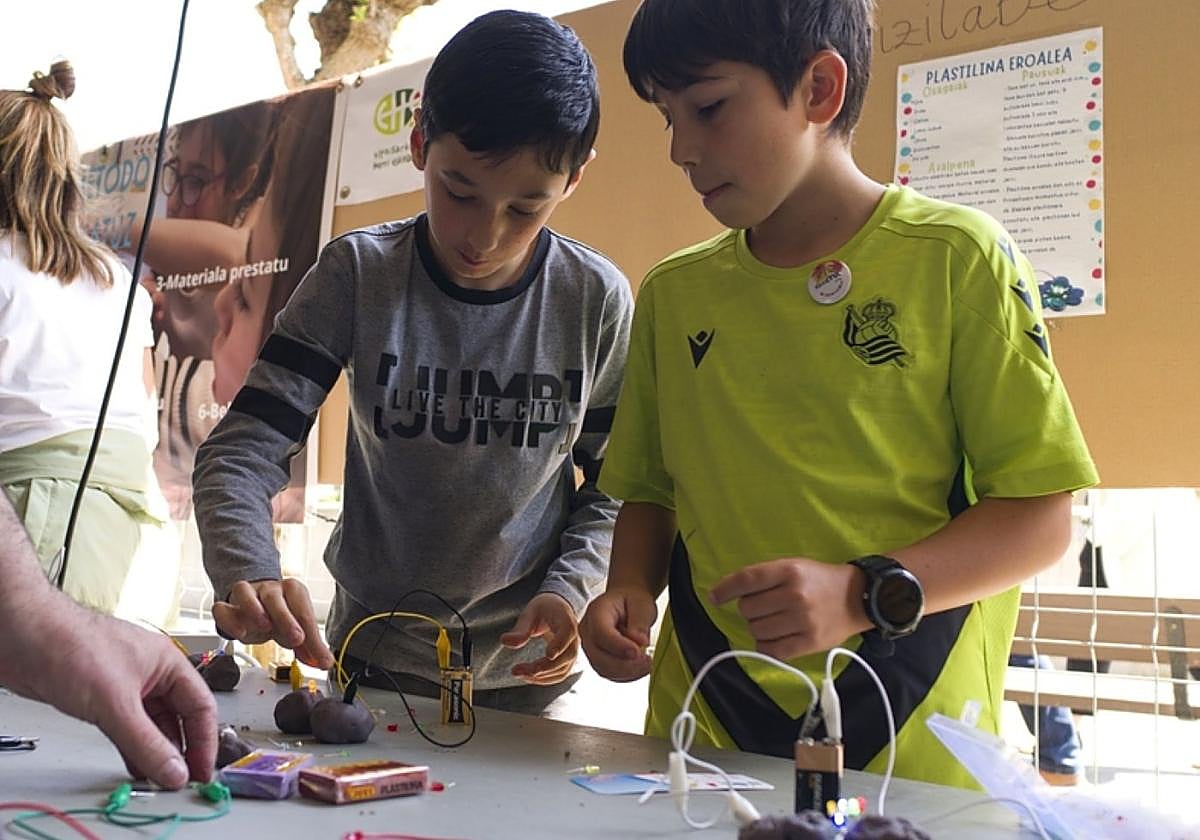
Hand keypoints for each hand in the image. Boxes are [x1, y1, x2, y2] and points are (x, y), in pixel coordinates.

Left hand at [3, 604, 216, 788]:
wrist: (22, 636)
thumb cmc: (70, 644)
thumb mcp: (115, 702)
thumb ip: (146, 742)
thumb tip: (172, 769)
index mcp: (167, 663)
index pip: (200, 706)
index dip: (204, 740)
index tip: (200, 770)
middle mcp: (150, 674)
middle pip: (178, 717)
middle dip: (181, 749)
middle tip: (179, 778)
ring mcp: (125, 686)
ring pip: (152, 724)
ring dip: (156, 750)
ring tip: (157, 776)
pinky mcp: (101, 697)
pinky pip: (128, 727)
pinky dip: (133, 747)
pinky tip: (134, 763)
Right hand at [211, 578, 333, 668]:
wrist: (258, 604)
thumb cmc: (281, 616)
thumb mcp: (298, 631)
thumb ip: (311, 647)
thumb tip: (324, 662)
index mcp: (292, 591)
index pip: (302, 610)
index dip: (309, 630)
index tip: (315, 650)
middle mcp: (269, 589)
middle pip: (274, 597)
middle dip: (286, 618)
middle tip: (296, 639)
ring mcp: (246, 595)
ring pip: (244, 592)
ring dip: (253, 609)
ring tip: (264, 628)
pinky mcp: (227, 606)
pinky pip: (221, 608)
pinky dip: (228, 620)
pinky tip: (240, 634)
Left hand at [500, 592, 578, 684]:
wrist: (557, 610)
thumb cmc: (543, 609)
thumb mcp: (530, 614)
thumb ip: (520, 629)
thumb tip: (504, 641)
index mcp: (566, 620)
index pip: (568, 633)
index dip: (560, 644)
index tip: (548, 655)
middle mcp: (574, 638)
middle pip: (566, 656)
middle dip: (543, 667)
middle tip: (517, 670)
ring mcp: (572, 651)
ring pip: (562, 670)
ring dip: (541, 676)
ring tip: (518, 673)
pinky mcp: (567, 662)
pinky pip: (559, 675)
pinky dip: (544, 679)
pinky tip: (527, 676)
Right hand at [579, 587, 656, 681]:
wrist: (626, 603)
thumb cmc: (632, 601)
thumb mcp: (642, 604)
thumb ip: (640, 622)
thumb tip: (640, 642)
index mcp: (596, 611)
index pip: (601, 633)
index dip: (619, 646)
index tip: (638, 652)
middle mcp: (587, 630)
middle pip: (598, 656)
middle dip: (625, 664)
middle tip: (648, 661)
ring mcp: (589, 647)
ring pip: (602, 668)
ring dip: (627, 672)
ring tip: (647, 664)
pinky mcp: (597, 659)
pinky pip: (608, 673)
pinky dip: (626, 675)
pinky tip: (640, 668)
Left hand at [709, 558, 869, 659]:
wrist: (859, 597)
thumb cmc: (820, 581)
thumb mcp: (795, 566)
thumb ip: (766, 577)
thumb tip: (730, 592)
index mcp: (789, 571)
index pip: (747, 579)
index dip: (725, 589)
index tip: (714, 597)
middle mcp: (795, 595)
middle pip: (748, 608)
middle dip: (749, 609)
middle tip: (765, 607)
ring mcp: (803, 620)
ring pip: (757, 630)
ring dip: (757, 627)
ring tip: (773, 622)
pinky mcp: (810, 642)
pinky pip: (772, 650)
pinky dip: (766, 646)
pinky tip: (773, 638)